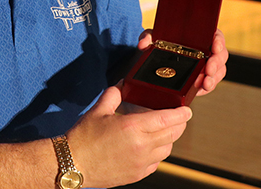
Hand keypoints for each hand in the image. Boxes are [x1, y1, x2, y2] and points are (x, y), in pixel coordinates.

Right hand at [65, 83, 191, 186]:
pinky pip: (156, 163)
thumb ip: (114, 94)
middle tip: (178, 118)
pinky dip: (157, 153)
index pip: (167, 119)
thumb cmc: (83, 138)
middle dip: (179, 125)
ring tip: (162, 131)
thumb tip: (122, 84)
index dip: (181, 114)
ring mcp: (140, 163)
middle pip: (172, 134)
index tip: (187, 110)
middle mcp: (141, 146)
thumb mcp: (98, 110)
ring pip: (167, 149)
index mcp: (132, 127)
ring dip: (168, 139)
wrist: (73, 164)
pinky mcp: (137, 175)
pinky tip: (149, 147)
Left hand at [137, 28, 227, 95]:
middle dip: (216, 64)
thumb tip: (143, 44)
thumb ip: (147, 36)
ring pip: (218, 72)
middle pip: (220, 57)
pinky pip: (208, 84)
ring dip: (213, 79)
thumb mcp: (153, 37)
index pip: (217, 36)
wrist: (158, 58)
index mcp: (201, 37)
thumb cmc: (160, 43)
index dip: (219, 41)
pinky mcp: (201, 79)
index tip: (214, 47)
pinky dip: (205, 88)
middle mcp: (207, 51)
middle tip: (208, 70)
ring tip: (205, 84)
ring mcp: (206, 66)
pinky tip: (199, 90)